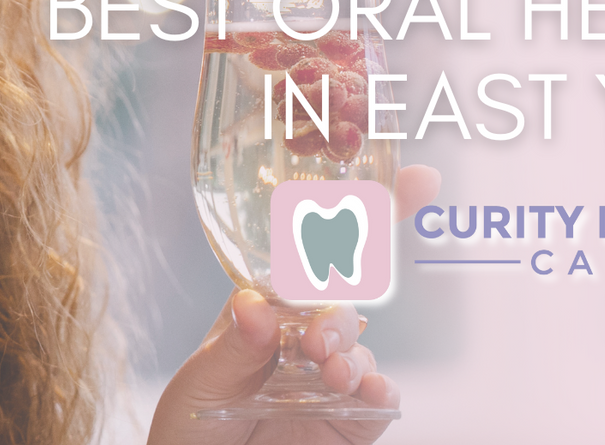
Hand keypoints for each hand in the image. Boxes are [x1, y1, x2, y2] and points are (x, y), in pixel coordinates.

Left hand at [145, 164, 440, 444]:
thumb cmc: (190, 429)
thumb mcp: (201, 383)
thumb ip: (233, 347)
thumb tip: (253, 304)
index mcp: (265, 310)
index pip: (314, 257)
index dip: (367, 216)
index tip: (415, 183)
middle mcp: (302, 338)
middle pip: (345, 299)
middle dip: (339, 310)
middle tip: (317, 341)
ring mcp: (330, 379)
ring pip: (361, 347)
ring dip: (352, 352)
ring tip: (331, 372)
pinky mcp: (350, 421)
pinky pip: (378, 400)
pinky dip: (379, 391)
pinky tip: (366, 392)